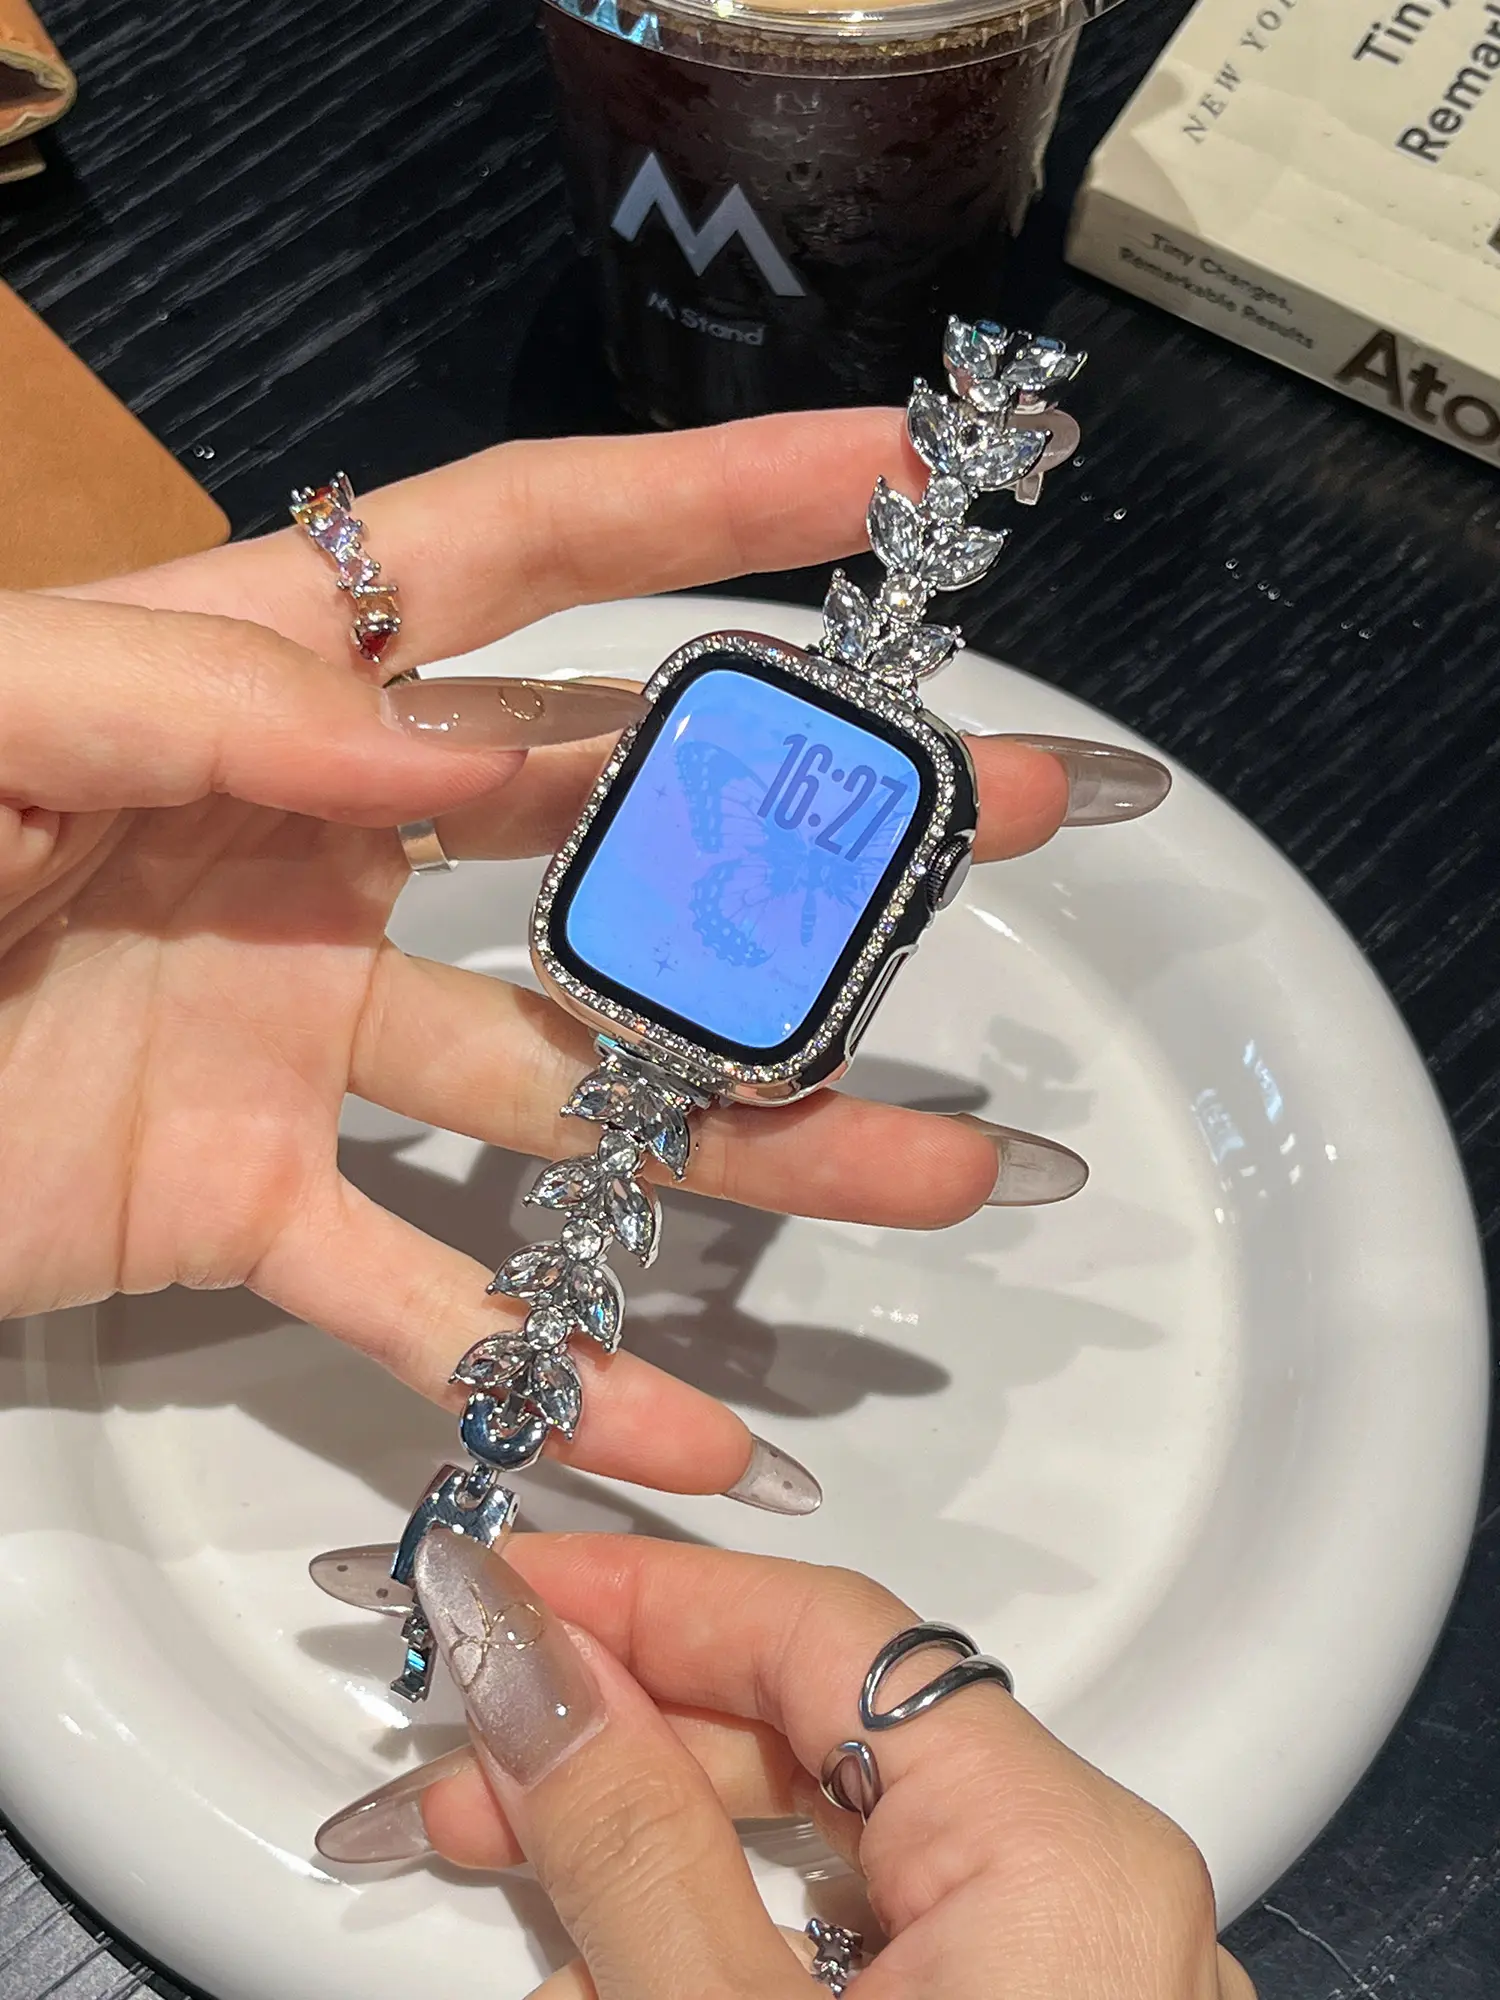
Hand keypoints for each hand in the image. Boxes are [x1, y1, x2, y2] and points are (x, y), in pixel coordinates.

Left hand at [3, 409, 1168, 1504]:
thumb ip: (197, 703)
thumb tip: (449, 741)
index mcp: (266, 686)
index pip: (526, 559)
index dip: (707, 507)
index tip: (887, 493)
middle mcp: (325, 848)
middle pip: (617, 830)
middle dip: (812, 830)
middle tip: (1001, 825)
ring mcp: (304, 1035)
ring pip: (577, 1092)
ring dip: (753, 1144)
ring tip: (932, 1174)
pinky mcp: (248, 1207)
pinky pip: (430, 1296)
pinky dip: (552, 1368)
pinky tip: (693, 1424)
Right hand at [316, 1534, 1255, 1999]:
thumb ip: (626, 1840)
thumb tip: (528, 1668)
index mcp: (1062, 1860)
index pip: (828, 1637)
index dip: (646, 1596)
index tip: (501, 1588)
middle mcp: (1095, 1903)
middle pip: (827, 1731)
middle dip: (628, 1722)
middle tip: (467, 1733)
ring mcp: (1062, 1985)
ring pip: (830, 1839)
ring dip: (652, 1832)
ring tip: (493, 1849)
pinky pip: (854, 1941)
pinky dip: (719, 1927)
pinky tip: (602, 1947)